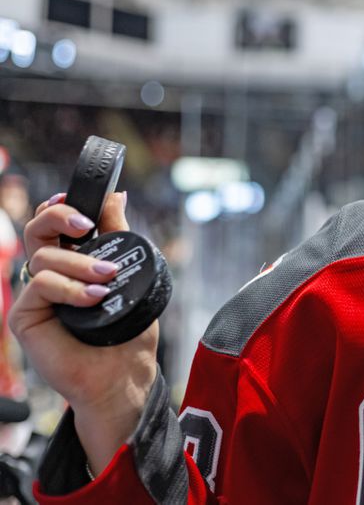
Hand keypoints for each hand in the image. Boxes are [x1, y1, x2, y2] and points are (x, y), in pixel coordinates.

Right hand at [9, 192, 157, 473]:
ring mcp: (35, 296)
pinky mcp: (25, 317)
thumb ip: (119, 234)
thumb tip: (116, 195)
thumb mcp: (131, 273)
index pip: (54, 224)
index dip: (60, 206)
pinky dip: (68, 287)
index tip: (79, 198)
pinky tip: (93, 298)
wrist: (124, 375)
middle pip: (37, 230)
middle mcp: (49, 275)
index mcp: (72, 262)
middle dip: (58, 216)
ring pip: (44, 256)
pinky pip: (39, 285)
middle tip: (86, 224)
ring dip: (80, 262)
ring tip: (107, 278)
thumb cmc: (128, 331)